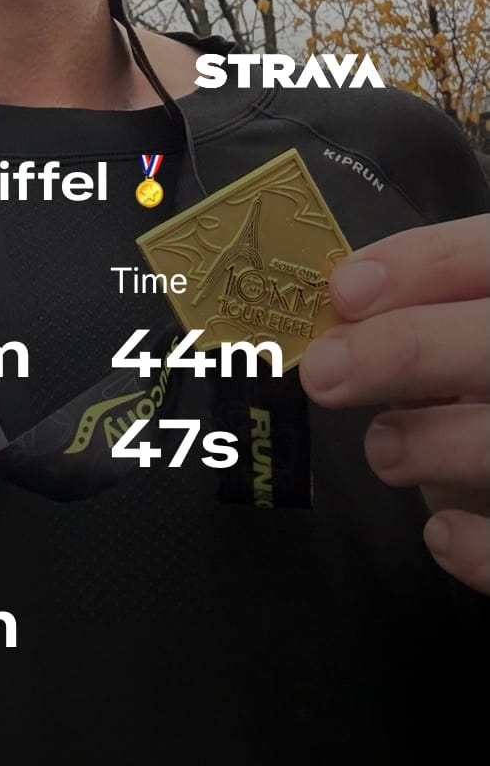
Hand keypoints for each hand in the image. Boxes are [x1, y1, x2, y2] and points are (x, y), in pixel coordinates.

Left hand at [299, 213, 489, 594]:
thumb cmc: (483, 379)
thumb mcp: (470, 329)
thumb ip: (432, 309)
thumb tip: (346, 310)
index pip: (488, 253)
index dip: (421, 264)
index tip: (345, 289)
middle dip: (406, 351)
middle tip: (326, 371)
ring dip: (431, 445)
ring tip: (385, 449)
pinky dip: (479, 546)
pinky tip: (441, 533)